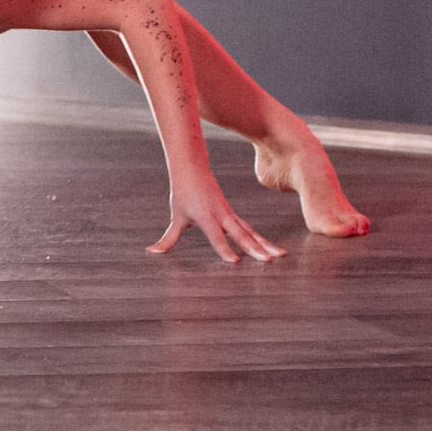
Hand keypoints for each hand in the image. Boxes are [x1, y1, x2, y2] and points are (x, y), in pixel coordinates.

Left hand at [147, 179, 285, 263]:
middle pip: (240, 234)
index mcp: (207, 216)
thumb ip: (168, 239)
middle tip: (267, 261)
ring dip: (265, 244)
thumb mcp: (176, 216)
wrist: (192, 168)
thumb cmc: (183, 193)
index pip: (217, 236)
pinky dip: (262, 239)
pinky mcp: (233, 215)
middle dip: (254, 248)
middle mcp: (222, 215)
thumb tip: (152, 252)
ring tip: (279, 256)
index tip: (234, 262)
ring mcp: (230, 214)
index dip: (224, 249)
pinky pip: (250, 229)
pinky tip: (274, 250)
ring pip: (250, 231)